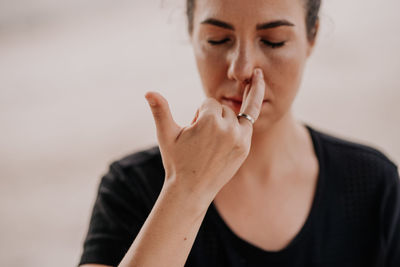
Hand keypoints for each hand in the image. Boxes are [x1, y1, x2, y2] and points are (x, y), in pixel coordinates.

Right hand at [145, 68, 265, 201]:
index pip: (209, 103)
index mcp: (210, 121)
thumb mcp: (166, 135)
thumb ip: (160, 111)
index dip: (198, 115)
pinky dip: (254, 102)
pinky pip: (250, 120)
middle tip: (201, 140)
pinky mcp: (245, 147)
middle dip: (211, 118)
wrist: (191, 190)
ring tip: (213, 138)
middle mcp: (229, 128)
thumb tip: (148, 92)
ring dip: (225, 120)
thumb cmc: (176, 162)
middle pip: (222, 108)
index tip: (193, 133)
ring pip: (234, 115)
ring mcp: (240, 139)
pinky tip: (258, 79)